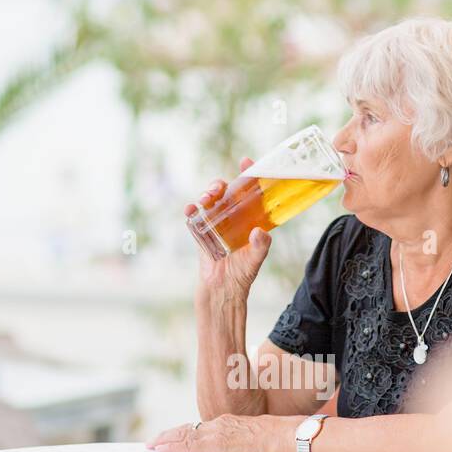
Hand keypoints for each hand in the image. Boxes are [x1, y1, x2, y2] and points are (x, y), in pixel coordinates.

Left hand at [146, 413, 301, 451]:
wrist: (292, 435)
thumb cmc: (283, 438)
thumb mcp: (260, 438)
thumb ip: (246, 441)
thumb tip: (244, 448)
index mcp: (231, 424)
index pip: (201, 428)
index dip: (183, 433)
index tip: (170, 437)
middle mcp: (221, 425)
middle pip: (189, 429)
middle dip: (169, 436)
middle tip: (152, 442)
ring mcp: (220, 432)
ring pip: (186, 434)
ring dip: (167, 440)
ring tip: (152, 445)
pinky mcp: (220, 443)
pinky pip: (191, 444)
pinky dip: (174, 446)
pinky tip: (162, 449)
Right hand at [187, 157, 271, 299]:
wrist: (222, 290)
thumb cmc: (242, 274)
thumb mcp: (256, 259)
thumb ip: (260, 246)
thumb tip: (259, 232)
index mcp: (250, 219)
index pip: (250, 191)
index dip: (249, 174)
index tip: (245, 161)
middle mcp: (233, 217)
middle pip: (227, 191)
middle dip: (220, 184)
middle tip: (218, 188)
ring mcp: (215, 223)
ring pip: (210, 199)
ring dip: (206, 194)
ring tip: (206, 199)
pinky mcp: (201, 232)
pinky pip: (194, 216)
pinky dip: (191, 209)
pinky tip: (191, 209)